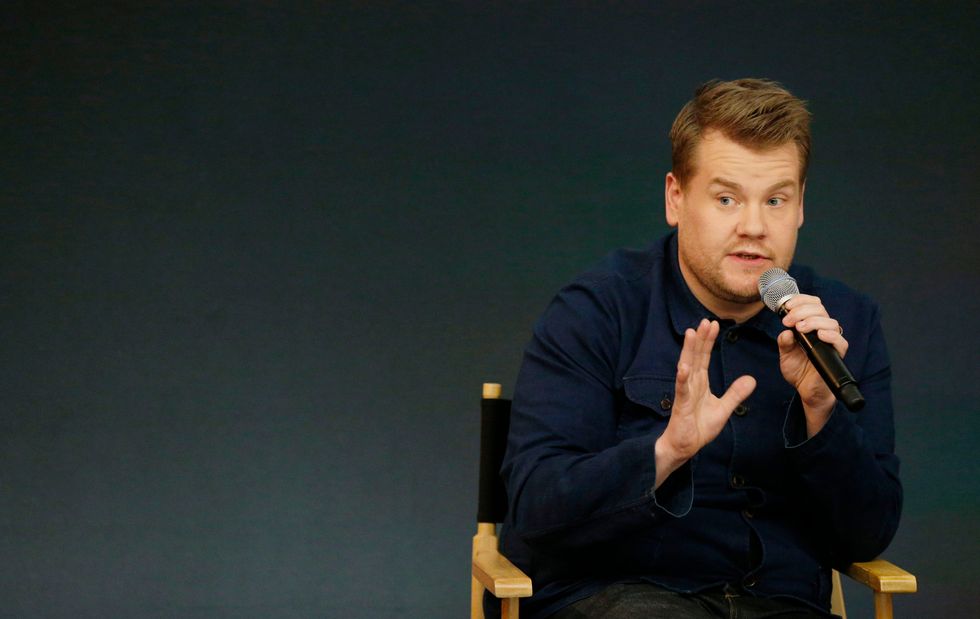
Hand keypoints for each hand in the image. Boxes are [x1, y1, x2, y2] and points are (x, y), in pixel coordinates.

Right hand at [654, 319, 755, 488]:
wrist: (684, 446)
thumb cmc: (699, 427)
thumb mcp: (723, 409)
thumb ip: (735, 394)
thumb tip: (751, 379)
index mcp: (700, 382)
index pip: (704, 357)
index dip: (709, 341)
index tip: (713, 324)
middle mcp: (691, 383)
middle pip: (696, 356)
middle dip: (700, 339)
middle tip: (705, 321)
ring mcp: (685, 393)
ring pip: (686, 367)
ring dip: (689, 350)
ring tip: (691, 333)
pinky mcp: (681, 405)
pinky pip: (682, 389)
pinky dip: (682, 378)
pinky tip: (684, 367)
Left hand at [777, 294, 848, 436]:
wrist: (806, 391)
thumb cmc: (799, 371)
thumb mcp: (785, 354)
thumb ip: (784, 342)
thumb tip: (786, 332)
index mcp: (811, 326)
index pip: (812, 304)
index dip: (801, 300)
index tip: (786, 305)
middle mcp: (823, 331)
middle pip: (820, 309)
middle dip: (802, 310)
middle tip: (788, 320)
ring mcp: (831, 342)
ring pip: (830, 322)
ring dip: (814, 321)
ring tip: (799, 327)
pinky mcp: (837, 354)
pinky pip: (840, 341)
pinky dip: (830, 335)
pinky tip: (819, 335)